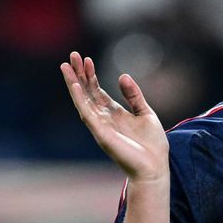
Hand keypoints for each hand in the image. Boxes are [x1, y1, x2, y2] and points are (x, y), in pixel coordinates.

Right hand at [61, 51, 168, 181]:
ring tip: (67, 66)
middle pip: (87, 92)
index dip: (90, 75)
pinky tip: (75, 85)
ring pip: (82, 101)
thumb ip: (134, 95)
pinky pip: (87, 114)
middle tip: (72, 55)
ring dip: (74, 83)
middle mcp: (103, 118)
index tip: (86, 58)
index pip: (97, 90)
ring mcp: (100, 126)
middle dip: (79, 74)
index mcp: (114, 113)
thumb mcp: (145, 113)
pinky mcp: (101, 134)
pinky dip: (80, 99)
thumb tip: (122, 75)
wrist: (155, 167)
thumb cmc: (152, 145)